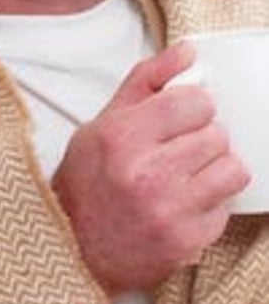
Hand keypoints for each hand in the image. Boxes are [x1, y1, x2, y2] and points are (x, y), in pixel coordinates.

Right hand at [51, 42, 250, 295]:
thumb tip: (188, 53)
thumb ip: (147, 81)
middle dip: (203, 136)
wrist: (73, 250)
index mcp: (122, 137)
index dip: (194, 105)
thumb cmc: (86, 183)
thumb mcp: (102, 122)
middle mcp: (147, 174)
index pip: (194, 102)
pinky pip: (227, 208)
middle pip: (216, 134)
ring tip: (190, 172)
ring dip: (215, 167)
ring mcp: (169, 212)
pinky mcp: (187, 243)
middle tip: (182, 146)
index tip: (184, 115)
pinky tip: (185, 201)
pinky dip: (211, 202)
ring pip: (232, 169)